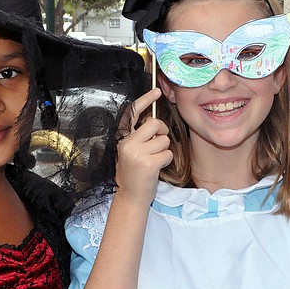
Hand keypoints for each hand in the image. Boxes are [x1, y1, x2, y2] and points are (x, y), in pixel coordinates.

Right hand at [114, 88, 172, 205]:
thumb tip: (155, 121)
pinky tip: (157, 168)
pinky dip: (166, 160)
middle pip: (154, 124)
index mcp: (122, 139)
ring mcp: (137, 154)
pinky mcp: (148, 164)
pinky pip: (167, 153)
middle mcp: (127, 144)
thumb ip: (140, 137)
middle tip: (158, 143)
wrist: (131, 197)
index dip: (145, 100)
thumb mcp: (131, 152)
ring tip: (153, 161)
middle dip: (162, 131)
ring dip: (163, 150)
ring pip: (163, 140)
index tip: (156, 92)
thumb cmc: (134, 173)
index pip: (132, 114)